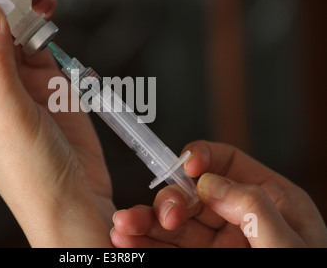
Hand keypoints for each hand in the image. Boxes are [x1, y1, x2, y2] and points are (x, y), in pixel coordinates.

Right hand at [111, 140, 326, 246]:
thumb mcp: (291, 246)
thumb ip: (255, 209)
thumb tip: (210, 183)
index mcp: (270, 201)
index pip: (229, 163)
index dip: (203, 157)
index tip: (187, 167)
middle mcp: (237, 216)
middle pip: (193, 193)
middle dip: (171, 199)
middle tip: (163, 216)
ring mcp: (216, 242)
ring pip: (174, 222)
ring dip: (146, 221)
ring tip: (123, 226)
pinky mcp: (198, 260)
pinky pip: (168, 248)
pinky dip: (145, 243)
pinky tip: (127, 241)